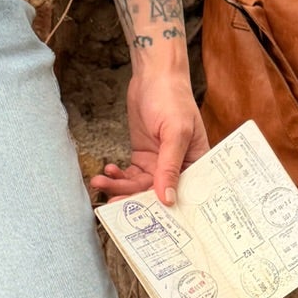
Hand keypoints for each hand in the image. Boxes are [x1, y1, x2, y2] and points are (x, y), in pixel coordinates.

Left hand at [93, 64, 207, 207]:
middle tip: (111, 204)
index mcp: (197, 165)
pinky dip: (117, 176)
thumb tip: (167, 200)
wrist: (154, 75)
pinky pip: (129, 175)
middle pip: (156, 195)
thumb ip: (169, 167)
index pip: (184, 196)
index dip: (165, 211)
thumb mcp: (175, 133)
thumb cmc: (173, 98)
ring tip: (100, 183)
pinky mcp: (143, 157)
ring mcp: (159, 164)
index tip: (144, 222)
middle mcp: (180, 168)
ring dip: (118, 186)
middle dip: (132, 199)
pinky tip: (107, 171)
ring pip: (139, 187)